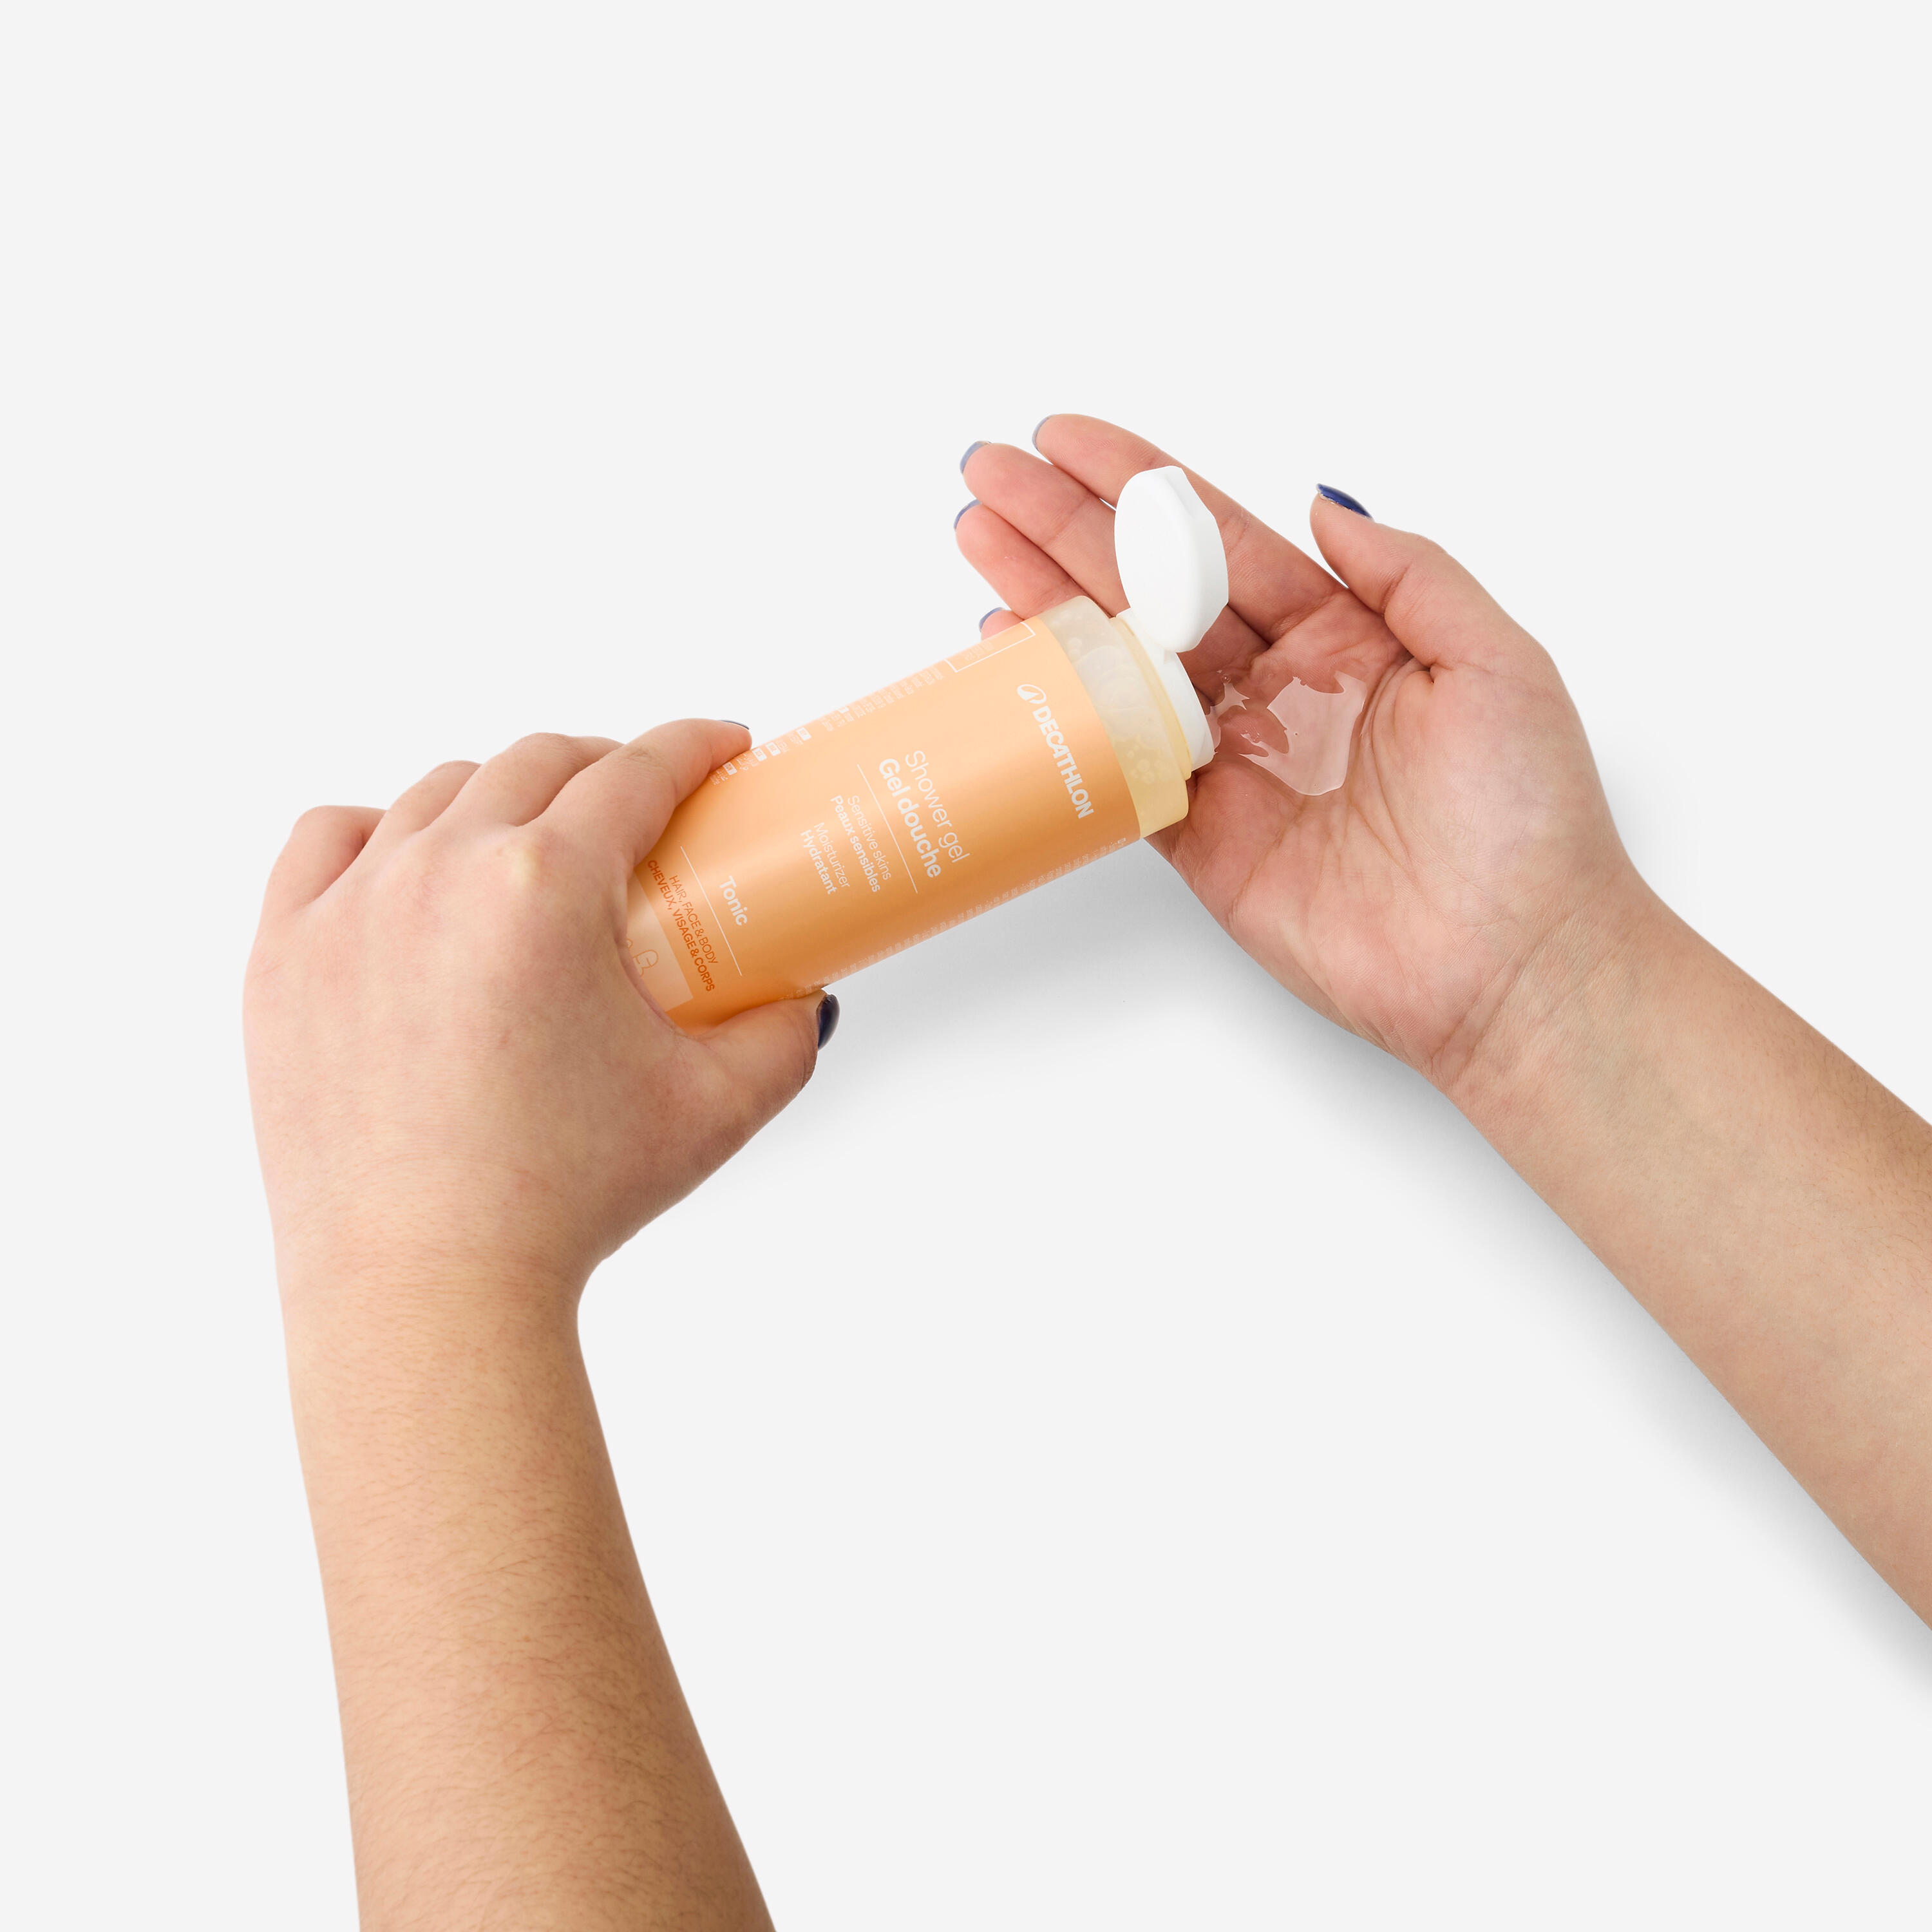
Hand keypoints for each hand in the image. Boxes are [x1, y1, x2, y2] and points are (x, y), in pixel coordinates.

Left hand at [246, 721, 825, 1309]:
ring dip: (501, 793)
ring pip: (435, 792)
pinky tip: (413, 861)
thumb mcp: (716, 1109)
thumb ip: (783, 1037)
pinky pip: (328, 842)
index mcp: (545, 888)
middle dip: (605, 763)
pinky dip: (379, 831)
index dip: (692, 746)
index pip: (634, 772)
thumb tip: (804, 998)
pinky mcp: (285, 956)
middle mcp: (438, 873)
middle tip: (643, 803)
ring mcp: (348, 909)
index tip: (718, 748)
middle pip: (535, 762)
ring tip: (536, 836)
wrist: (427, 1288)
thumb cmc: (562, 1201)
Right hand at [959, 418, 1645, 1093]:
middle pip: (1153, 591)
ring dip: (1047, 600)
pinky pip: (1117, 762)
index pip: (1224, 542)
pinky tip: (1012, 653)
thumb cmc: (1525, 817)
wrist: (1509, 963)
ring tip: (978, 538)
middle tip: (990, 476)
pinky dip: (1062, 710)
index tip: (1070, 441)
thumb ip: (1408, 574)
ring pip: (1122, 664)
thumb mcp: (1495, 661)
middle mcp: (1282, 689)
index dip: (1143, 488)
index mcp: (1349, 636)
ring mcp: (1235, 762)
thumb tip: (1325, 501)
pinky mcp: (1202, 837)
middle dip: (1068, 528)